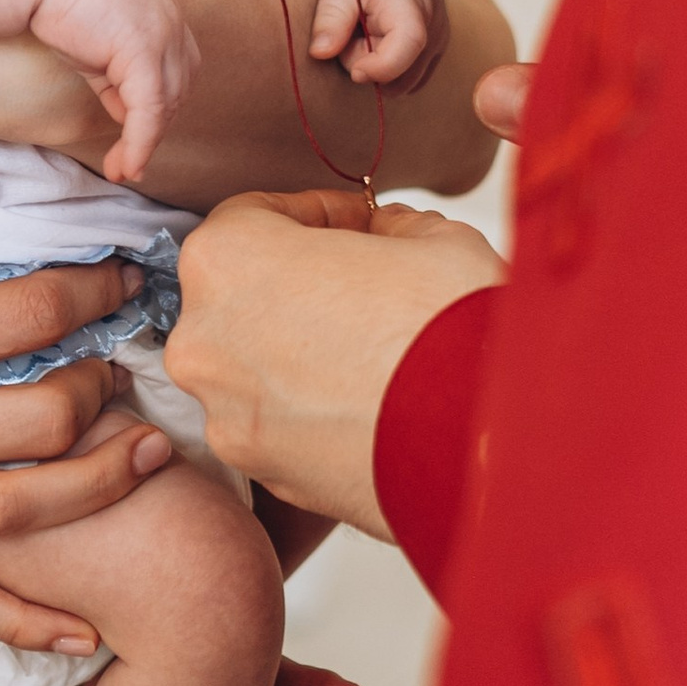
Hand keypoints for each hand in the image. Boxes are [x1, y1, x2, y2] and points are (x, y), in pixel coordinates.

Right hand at [0, 153, 173, 658]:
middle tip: (127, 354)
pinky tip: (85, 631)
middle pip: (44, 418)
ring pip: (21, 512)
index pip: (26, 316)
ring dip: (102, 485)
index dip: (90, 288)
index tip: (119, 272)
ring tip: (152, 454)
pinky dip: (23, 622)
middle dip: (103, 383)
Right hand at [31, 0, 198, 183]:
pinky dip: (139, 141)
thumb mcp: (98, 48)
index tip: (136, 137)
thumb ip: (118, 80)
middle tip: (128, 163)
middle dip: (154, 130)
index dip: (160, 108)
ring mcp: (162, 33)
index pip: (177, 72)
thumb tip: (129, 119)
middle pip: (176, 90)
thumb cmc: (58, 3)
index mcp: (165, 14)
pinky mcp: (143, 49)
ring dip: (146, 143)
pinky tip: (127, 163)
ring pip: (165, 105)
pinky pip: (148, 109)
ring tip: (123, 168)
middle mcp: (172, 21)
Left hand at [170, 188, 506, 533]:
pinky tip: (369, 399)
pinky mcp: (260, 470)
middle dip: (302, 286)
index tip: (355, 226)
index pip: (253, 215)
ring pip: (257, 364)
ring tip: (374, 351)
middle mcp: (205, 337)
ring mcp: (226, 413)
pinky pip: (277, 421)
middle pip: (247, 294)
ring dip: (303, 350)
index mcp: (228, 258)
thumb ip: (390, 227)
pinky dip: (311, 408)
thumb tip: (385, 235)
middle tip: (366, 287)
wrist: (482, 440)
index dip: (315, 215)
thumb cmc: (448, 329)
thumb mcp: (431, 238)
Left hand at [310, 0, 437, 87]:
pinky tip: (380, 40)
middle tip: (353, 32)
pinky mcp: (438, 48)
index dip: (379, 68)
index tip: (354, 70)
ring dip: (378, 68)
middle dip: (368, 65)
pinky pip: (411, 79)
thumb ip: (330, 16)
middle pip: (399, 76)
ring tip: (366, 32)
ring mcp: (441, 39)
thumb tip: (320, 54)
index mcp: (411, 2)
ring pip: (404, 83)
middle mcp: (435, 25)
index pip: (407, 46)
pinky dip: (391, 68)